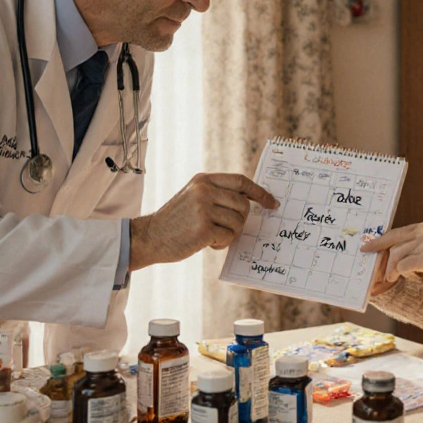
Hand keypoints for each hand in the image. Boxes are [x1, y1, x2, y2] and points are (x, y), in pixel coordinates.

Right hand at [129, 173, 277, 269]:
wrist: (150, 237)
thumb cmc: (176, 221)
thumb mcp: (194, 197)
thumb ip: (218, 194)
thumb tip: (251, 201)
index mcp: (203, 179)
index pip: (241, 181)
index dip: (259, 192)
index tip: (272, 203)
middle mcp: (204, 190)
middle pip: (243, 205)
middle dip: (240, 221)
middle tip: (226, 229)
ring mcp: (203, 208)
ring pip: (238, 222)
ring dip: (230, 234)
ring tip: (213, 237)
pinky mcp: (203, 228)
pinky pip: (228, 236)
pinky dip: (222, 243)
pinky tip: (208, 243)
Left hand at [359, 222, 422, 293]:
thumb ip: (414, 246)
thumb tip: (388, 255)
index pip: (395, 232)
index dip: (379, 241)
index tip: (366, 248)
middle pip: (392, 243)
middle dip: (381, 259)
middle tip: (376, 273)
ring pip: (396, 255)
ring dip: (392, 270)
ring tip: (393, 278)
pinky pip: (404, 266)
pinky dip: (402, 274)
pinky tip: (408, 278)